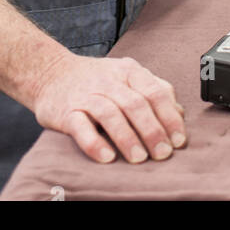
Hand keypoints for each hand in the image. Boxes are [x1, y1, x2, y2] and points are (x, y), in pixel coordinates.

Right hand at [33, 53, 186, 164]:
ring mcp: (86, 95)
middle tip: (162, 154)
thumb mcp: (127, 77)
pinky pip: (80, 127)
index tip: (178, 141)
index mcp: (129, 71)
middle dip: (152, 130)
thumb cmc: (96, 80)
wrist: (50, 73)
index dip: (169, 117)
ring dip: (127, 138)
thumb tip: (180, 113)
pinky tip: (106, 157)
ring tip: (139, 159)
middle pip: (135, 103)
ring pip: (110, 113)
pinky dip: (94, 142)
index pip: (155, 91)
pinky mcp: (66, 111)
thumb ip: (153, 91)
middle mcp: (108, 80)